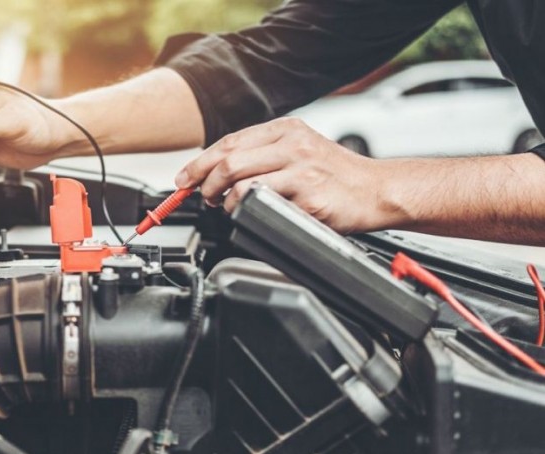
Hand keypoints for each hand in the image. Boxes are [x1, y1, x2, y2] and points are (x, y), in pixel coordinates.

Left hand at [174, 117, 390, 233]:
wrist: (378, 191)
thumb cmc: (337, 177)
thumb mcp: (301, 151)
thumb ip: (264, 156)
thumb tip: (219, 171)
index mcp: (287, 129)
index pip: (230, 142)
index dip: (200, 162)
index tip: (185, 178)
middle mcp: (292, 144)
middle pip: (228, 160)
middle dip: (205, 182)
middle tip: (203, 197)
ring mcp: (300, 169)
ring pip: (240, 180)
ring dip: (224, 199)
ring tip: (227, 207)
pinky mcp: (308, 194)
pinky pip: (262, 202)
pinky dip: (247, 210)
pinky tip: (250, 213)